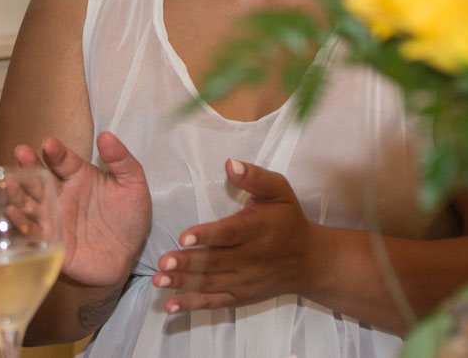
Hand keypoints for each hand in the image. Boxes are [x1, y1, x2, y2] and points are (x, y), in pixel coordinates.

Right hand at [15, 131, 151, 287]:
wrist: (127, 257)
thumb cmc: (129, 218)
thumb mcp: (133, 186)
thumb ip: (121, 161)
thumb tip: (107, 136)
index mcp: (79, 176)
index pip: (63, 160)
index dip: (56, 152)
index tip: (49, 145)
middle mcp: (61, 194)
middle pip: (41, 176)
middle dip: (30, 164)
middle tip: (21, 153)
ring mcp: (54, 217)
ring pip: (31, 201)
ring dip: (19, 192)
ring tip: (10, 182)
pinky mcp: (51, 241)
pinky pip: (32, 230)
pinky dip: (20, 222)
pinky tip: (12, 212)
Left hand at [152, 159, 314, 312]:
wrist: (308, 261)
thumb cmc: (288, 219)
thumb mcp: (279, 191)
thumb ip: (255, 177)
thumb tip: (230, 163)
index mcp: (258, 229)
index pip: (230, 233)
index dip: (207, 236)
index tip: (184, 237)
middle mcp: (252, 258)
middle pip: (216, 262)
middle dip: (188, 263)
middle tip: (163, 262)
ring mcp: (246, 281)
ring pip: (212, 283)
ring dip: (184, 283)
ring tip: (159, 280)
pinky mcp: (242, 296)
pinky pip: (215, 302)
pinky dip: (193, 304)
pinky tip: (171, 304)